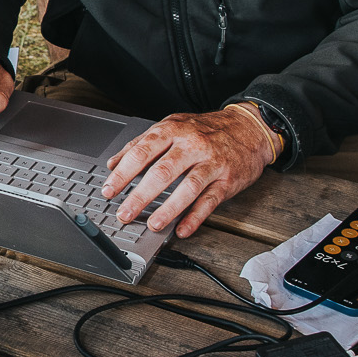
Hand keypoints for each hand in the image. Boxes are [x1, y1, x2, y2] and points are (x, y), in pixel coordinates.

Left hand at [102, 106, 276, 238]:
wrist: (249, 128)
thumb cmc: (205, 130)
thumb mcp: (171, 126)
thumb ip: (140, 144)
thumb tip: (112, 163)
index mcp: (173, 130)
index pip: (142, 153)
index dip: (122, 173)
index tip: (108, 190)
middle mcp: (191, 145)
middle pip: (162, 172)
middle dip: (139, 195)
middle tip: (124, 213)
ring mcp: (211, 163)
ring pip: (187, 188)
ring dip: (168, 209)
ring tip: (152, 224)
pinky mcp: (227, 180)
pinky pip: (210, 201)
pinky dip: (195, 217)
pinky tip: (182, 229)